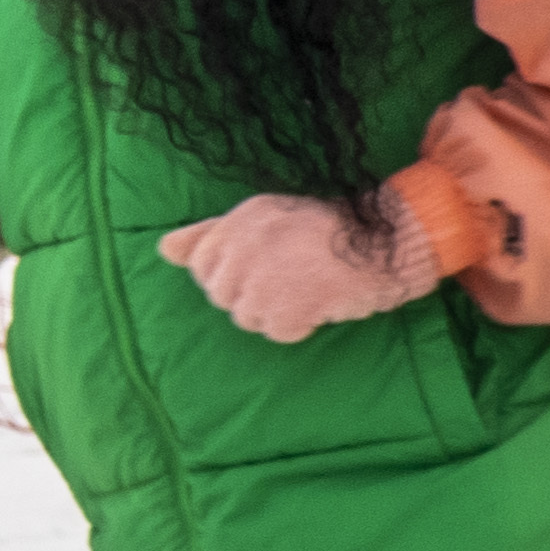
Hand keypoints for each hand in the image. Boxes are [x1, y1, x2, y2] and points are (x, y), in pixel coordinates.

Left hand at [159, 175, 472, 343]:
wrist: (386, 242)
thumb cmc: (330, 231)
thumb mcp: (267, 220)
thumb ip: (210, 234)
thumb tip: (164, 248)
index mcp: (242, 219)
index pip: (203, 265)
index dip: (232, 276)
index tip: (266, 268)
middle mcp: (246, 244)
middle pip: (223, 296)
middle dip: (254, 296)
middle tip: (293, 276)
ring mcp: (264, 277)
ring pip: (248, 317)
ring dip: (278, 311)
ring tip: (309, 285)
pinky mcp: (286, 305)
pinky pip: (278, 331)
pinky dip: (300, 324)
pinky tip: (321, 301)